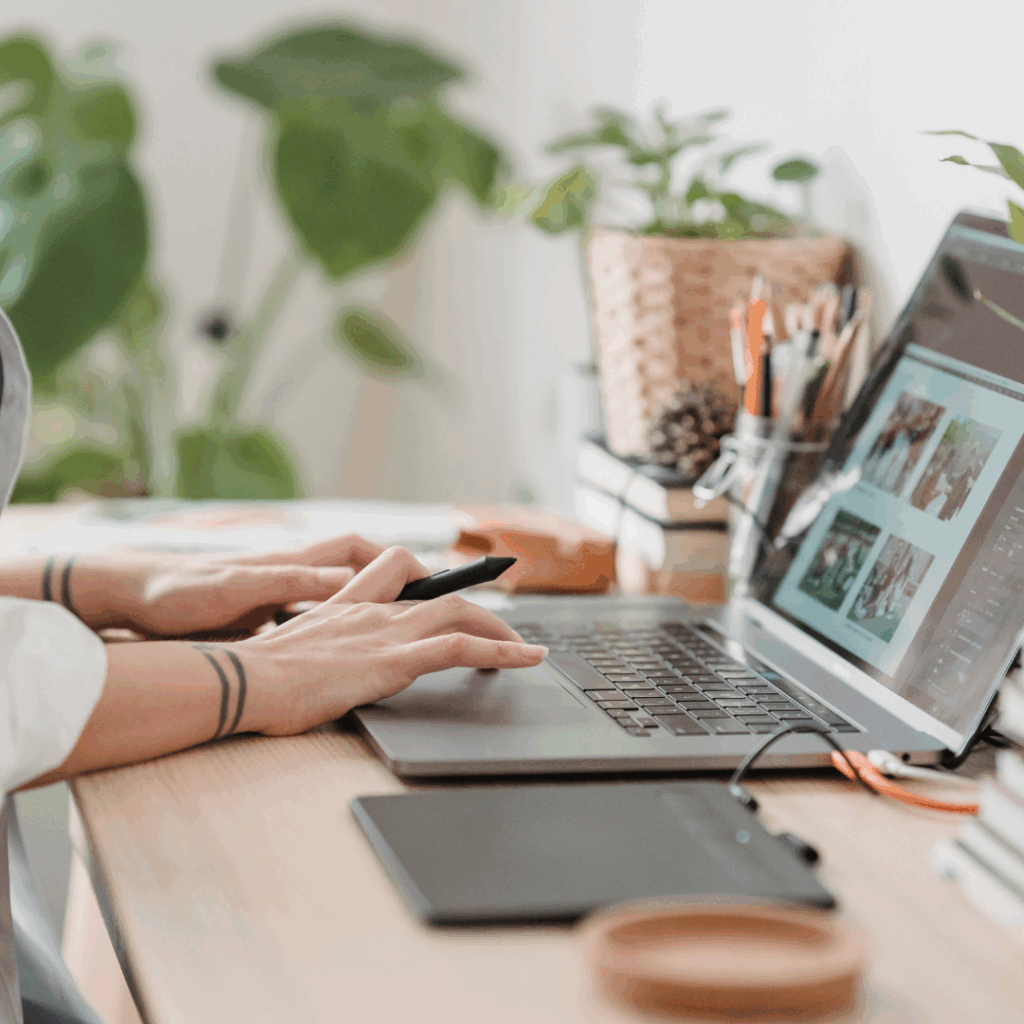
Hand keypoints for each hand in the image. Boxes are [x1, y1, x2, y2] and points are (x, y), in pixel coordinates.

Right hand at [31, 545, 547, 784]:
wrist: (241, 682)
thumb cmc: (256, 679)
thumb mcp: (290, 656)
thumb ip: (314, 650)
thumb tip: (315, 668)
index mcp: (345, 605)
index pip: (395, 569)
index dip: (428, 574)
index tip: (451, 589)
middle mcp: (371, 610)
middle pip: (436, 588)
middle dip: (476, 605)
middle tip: (501, 626)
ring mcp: (384, 632)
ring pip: (458, 612)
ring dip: (500, 629)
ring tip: (527, 649)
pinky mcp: (392, 660)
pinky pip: (459, 647)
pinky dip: (501, 650)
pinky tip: (527, 659)